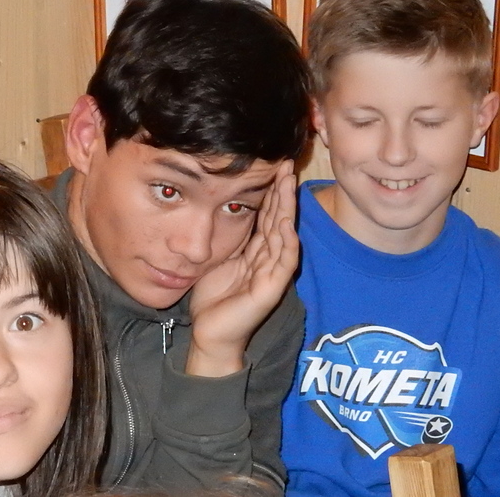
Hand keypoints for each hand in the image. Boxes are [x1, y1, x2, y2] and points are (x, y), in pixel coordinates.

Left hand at [185, 162, 298, 376]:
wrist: (211, 334)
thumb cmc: (213, 298)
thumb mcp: (220, 257)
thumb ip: (230, 237)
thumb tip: (224, 206)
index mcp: (256, 252)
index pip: (268, 216)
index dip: (273, 192)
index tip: (276, 166)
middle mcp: (268, 260)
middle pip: (279, 220)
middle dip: (284, 193)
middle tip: (287, 165)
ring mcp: (271, 275)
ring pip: (284, 236)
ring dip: (287, 210)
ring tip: (288, 185)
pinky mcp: (269, 291)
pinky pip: (282, 265)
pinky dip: (286, 245)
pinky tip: (287, 227)